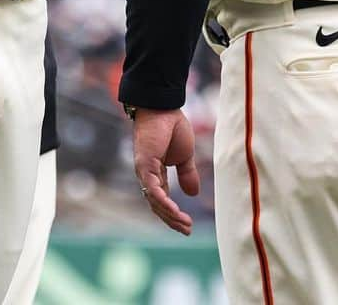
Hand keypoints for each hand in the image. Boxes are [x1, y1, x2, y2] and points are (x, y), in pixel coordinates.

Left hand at [132, 108, 198, 235]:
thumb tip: (193, 194)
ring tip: (184, 225)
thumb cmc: (172, 126)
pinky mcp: (144, 166)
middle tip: (187, 231)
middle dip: (172, 220)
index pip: (163, 199)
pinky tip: (175, 212)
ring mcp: (144, 171)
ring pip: (154, 201)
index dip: (174, 214)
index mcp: (156, 173)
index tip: (188, 226)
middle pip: (157, 205)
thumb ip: (187, 173)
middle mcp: (147, 175)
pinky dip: (163, 203)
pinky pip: (153, 190)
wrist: (164, 107)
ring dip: (170, 216)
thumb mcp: (185, 155)